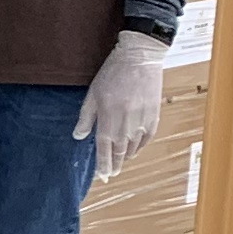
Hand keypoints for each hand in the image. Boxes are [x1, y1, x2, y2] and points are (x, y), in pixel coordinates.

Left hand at [75, 31, 171, 169]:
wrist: (140, 58)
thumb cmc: (113, 73)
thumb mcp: (93, 93)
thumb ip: (86, 117)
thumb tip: (78, 136)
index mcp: (108, 118)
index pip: (103, 149)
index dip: (103, 164)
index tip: (102, 175)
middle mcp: (125, 124)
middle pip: (120, 152)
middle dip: (115, 165)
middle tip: (112, 173)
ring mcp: (141, 121)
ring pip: (134, 147)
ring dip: (127, 156)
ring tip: (121, 161)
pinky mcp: (154, 116)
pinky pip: (147, 138)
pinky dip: (140, 145)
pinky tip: (135, 148)